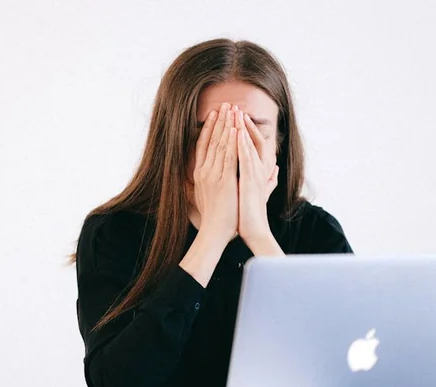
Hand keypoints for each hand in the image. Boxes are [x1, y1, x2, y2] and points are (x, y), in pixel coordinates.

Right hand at [192, 102, 238, 244]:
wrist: (214, 232)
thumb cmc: (214, 218)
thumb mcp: (205, 196)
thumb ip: (207, 183)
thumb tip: (202, 176)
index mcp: (200, 174)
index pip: (203, 145)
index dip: (209, 128)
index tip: (215, 114)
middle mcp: (203, 172)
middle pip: (211, 140)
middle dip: (219, 121)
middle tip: (225, 104)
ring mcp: (213, 175)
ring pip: (219, 145)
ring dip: (226, 125)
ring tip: (232, 109)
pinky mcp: (223, 181)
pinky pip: (228, 157)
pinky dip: (231, 142)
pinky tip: (235, 129)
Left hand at [236, 108, 278, 245]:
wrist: (254, 230)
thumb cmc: (252, 214)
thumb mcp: (260, 192)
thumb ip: (269, 180)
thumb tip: (276, 171)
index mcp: (259, 171)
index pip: (253, 144)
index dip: (245, 130)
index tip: (236, 117)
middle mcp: (260, 169)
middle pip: (252, 140)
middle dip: (242, 123)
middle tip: (234, 107)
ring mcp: (256, 174)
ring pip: (249, 145)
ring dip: (242, 128)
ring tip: (235, 112)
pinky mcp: (250, 180)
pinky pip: (245, 158)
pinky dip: (241, 144)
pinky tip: (235, 132)